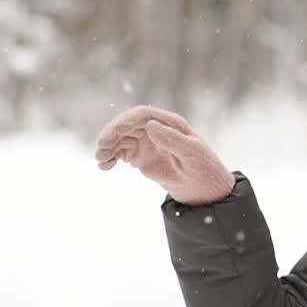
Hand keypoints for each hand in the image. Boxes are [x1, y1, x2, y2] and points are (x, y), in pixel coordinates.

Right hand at [95, 105, 235, 204]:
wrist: (206, 191)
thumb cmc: (205, 170)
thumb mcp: (193, 154)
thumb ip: (173, 139)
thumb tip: (150, 125)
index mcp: (170, 124)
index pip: (143, 115)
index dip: (127, 121)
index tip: (115, 131)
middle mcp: (156, 130)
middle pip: (127, 125)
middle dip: (112, 135)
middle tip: (101, 149)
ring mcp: (147, 143)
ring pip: (121, 139)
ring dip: (108, 147)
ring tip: (101, 162)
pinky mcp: (141, 157)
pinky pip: (121, 152)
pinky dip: (111, 157)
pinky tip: (105, 167)